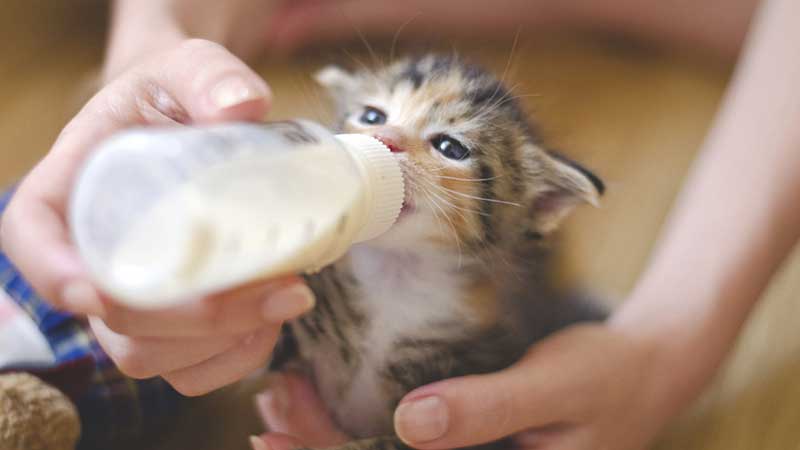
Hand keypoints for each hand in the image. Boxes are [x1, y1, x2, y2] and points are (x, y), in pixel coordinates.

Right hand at [0, 38, 315, 395]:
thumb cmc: (175, 98)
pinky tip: (273, 320)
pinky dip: (234, 358)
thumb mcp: (185, 69)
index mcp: (68, 189)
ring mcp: (131, 299)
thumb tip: (243, 106)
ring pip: (151, 355)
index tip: (98, 291)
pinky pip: (188, 371)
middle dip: (193, 318)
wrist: (196, 126)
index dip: (55, 275)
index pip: (31, 240)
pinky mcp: (171, 324)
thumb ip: (208, 75)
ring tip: (288, 295)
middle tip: (276, 287)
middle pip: (113, 318)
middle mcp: (90, 255)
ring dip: (222, 341)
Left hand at [251, 324, 687, 449]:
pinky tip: (328, 402)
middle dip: (318, 448)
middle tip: (269, 408)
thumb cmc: (608, 375)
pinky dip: (362, 426)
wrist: (647, 368)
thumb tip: (409, 424)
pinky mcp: (470, 444)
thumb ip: (487, 409)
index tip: (278, 435)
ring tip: (282, 403)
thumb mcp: (555, 385)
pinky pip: (408, 444)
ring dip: (330, 437)